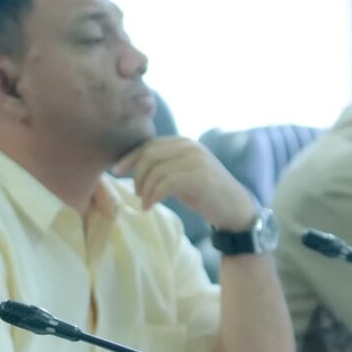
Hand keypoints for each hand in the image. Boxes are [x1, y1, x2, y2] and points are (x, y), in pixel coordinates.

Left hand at [116, 137, 258, 232]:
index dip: (130, 157)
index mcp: (183, 143)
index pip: (149, 144)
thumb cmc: (205, 193)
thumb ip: (163, 166)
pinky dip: (153, 196)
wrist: (235, 208)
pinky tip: (150, 206)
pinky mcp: (199, 177)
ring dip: (144, 189)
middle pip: (149, 155)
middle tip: (136, 193)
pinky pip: (165, 183)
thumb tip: (133, 167)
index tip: (116, 171)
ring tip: (144, 203)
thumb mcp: (181, 175)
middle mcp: (189, 147)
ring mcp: (196, 160)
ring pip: (155, 170)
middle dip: (137, 175)